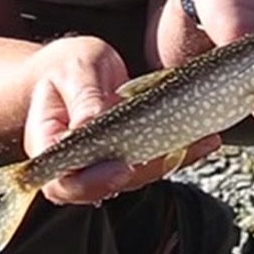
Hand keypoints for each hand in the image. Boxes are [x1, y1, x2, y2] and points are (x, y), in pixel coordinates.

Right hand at [23, 37, 222, 205]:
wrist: (71, 68)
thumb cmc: (67, 66)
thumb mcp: (76, 67)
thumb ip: (85, 95)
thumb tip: (94, 123)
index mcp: (47, 142)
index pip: (62, 180)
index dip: (91, 183)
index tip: (123, 167)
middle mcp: (73, 163)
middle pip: (103, 188)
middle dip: (142, 173)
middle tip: (176, 152)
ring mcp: (100, 165)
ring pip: (134, 178)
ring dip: (169, 162)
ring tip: (203, 141)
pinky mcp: (124, 159)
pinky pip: (150, 163)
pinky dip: (179, 152)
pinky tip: (205, 138)